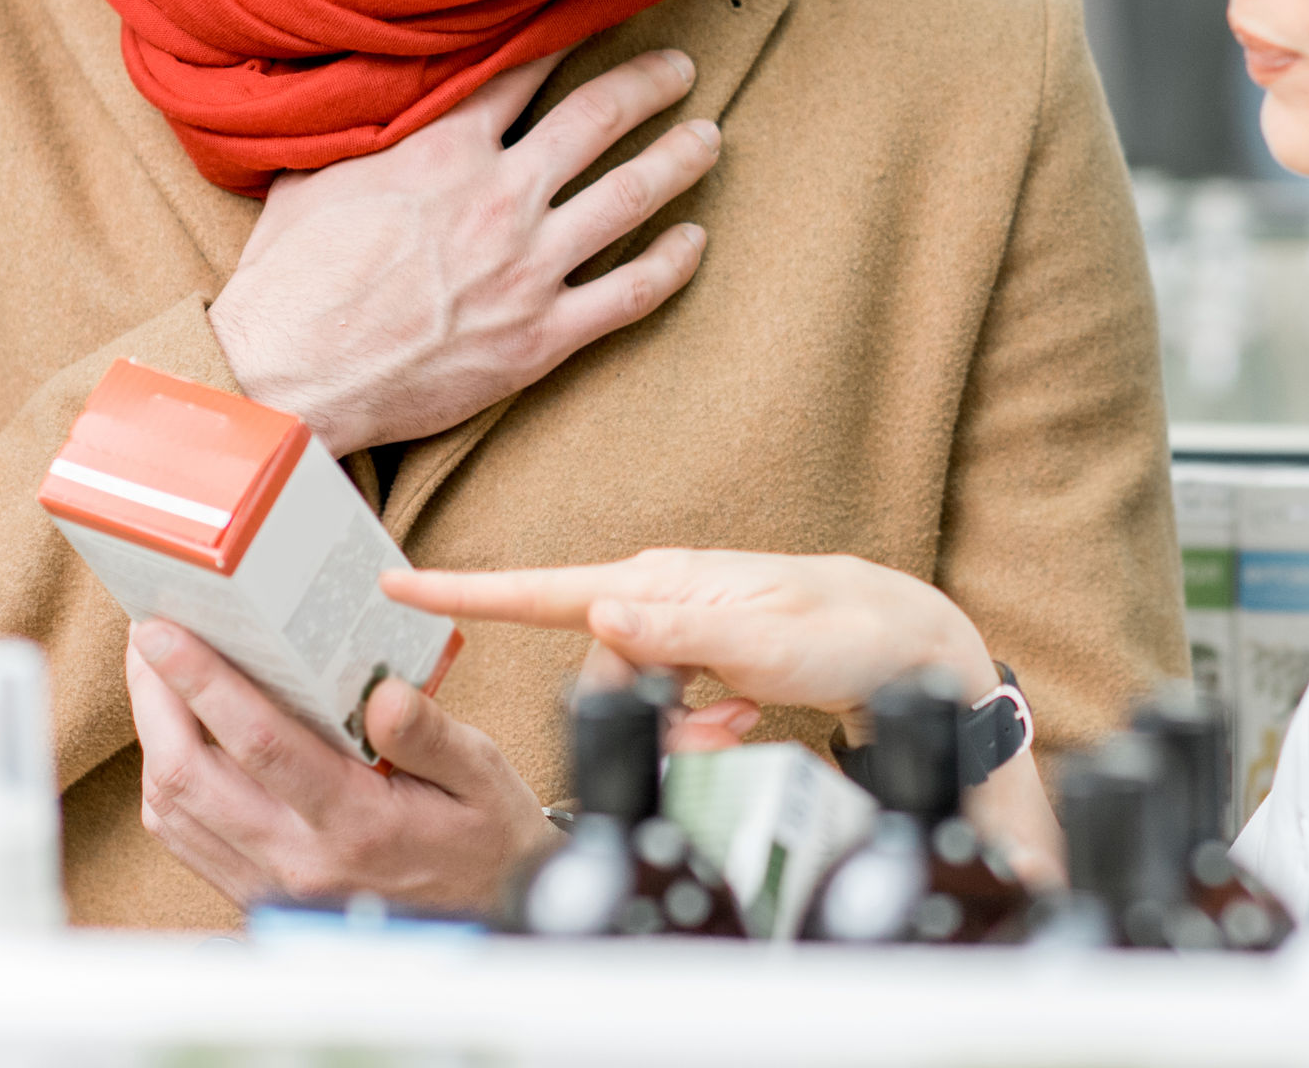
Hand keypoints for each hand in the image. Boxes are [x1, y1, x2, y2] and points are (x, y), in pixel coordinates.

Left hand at [126, 619, 553, 914]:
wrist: (487, 917)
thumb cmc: (484, 839)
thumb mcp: (483, 776)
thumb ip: (431, 734)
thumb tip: (383, 694)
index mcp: (358, 824)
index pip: (260, 743)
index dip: (203, 681)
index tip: (164, 632)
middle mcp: (300, 860)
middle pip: (189, 775)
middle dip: (153, 698)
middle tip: (147, 637)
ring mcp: (270, 885)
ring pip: (173, 809)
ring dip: (152, 737)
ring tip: (156, 675)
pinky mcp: (257, 894)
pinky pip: (185, 838)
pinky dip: (165, 781)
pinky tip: (178, 738)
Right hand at [208, 49, 721, 457]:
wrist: (290, 373)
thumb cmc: (290, 278)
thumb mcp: (311, 172)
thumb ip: (360, 127)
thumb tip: (364, 88)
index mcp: (444, 148)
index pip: (524, 70)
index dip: (569, 34)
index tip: (601, 13)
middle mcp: (500, 196)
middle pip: (598, 118)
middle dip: (648, 84)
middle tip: (679, 68)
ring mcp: (529, 266)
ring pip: (631, 194)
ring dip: (678, 158)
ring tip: (707, 138)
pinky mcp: (541, 335)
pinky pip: (629, 291)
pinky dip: (671, 263)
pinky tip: (694, 240)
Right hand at [389, 550, 1063, 883]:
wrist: (912, 646)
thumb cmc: (851, 633)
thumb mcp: (769, 643)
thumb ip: (683, 634)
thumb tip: (603, 616)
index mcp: (665, 582)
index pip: (547, 589)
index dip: (466, 592)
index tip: (396, 584)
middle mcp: (663, 595)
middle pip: (593, 665)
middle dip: (632, 708)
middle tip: (710, 723)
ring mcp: (681, 625)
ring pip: (629, 693)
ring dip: (674, 724)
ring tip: (737, 722)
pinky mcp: (700, 655)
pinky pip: (665, 704)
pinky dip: (697, 726)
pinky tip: (740, 722)